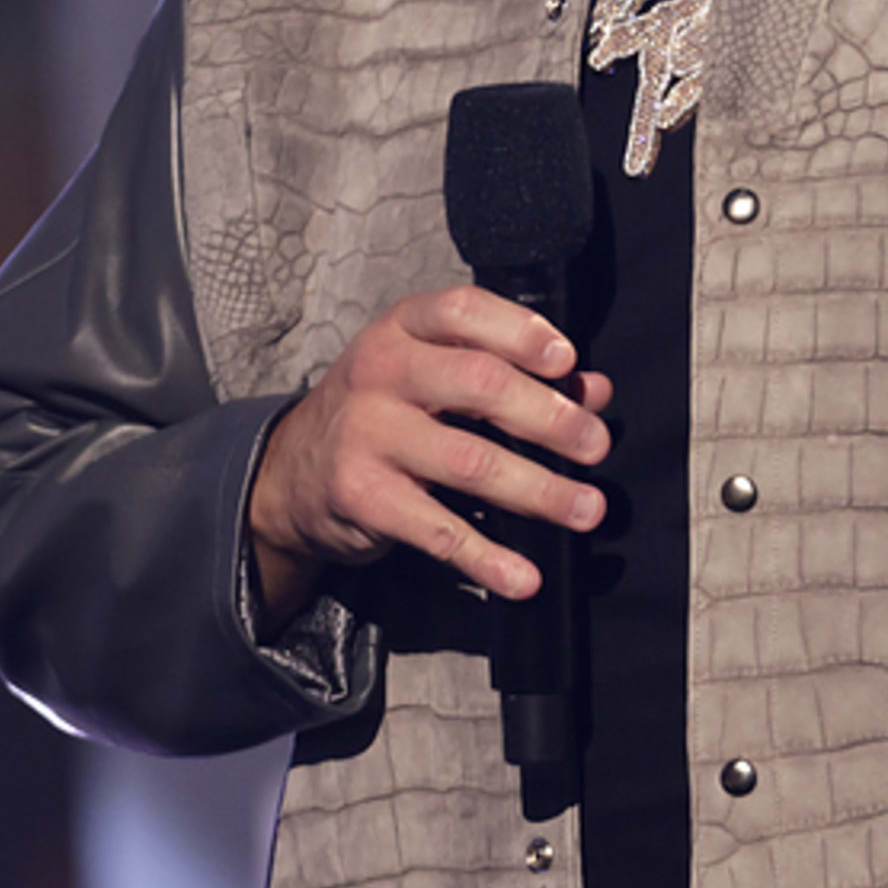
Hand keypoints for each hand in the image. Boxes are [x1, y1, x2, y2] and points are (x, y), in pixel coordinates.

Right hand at [242, 285, 613, 622]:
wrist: (292, 473)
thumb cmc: (385, 413)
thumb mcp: (435, 376)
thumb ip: (515, 374)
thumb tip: (593, 390)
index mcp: (402, 329)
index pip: (464, 311)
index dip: (521, 331)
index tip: (567, 360)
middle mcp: (381, 373)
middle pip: (481, 384)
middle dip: (550, 418)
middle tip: (595, 445)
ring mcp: (367, 434)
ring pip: (471, 461)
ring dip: (539, 490)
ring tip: (586, 509)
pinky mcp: (361, 496)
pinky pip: (437, 530)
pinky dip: (486, 558)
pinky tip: (524, 576)